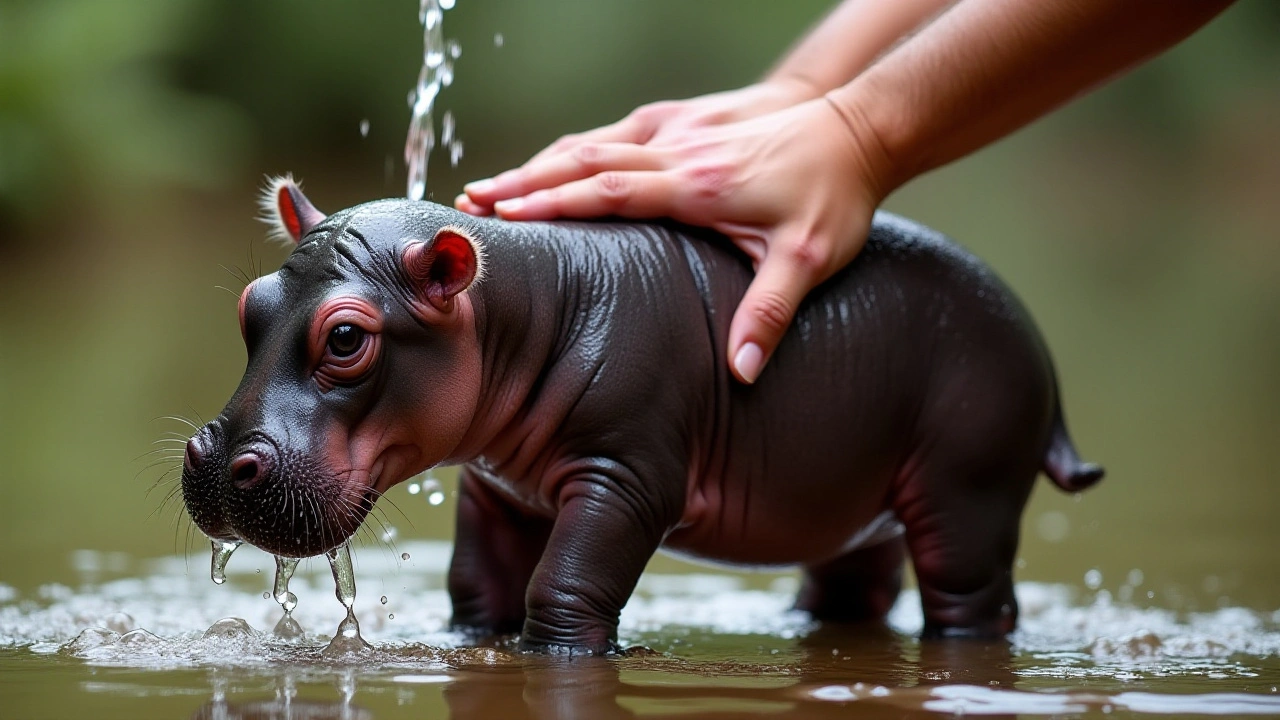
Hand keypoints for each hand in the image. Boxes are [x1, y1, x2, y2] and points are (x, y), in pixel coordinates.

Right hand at [458, 95, 888, 383]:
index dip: (550, 201)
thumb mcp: (811, 259)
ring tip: (490, 191)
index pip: (607, 189)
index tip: (499, 215)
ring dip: (539, 164)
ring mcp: (677, 129)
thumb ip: (770, 314)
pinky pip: (615, 134)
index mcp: (698, 184)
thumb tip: (741, 374)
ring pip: (592, 143)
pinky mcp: (683, 119)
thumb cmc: (832, 195)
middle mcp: (678, 149)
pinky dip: (575, 151)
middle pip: (582, 161)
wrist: (855, 126)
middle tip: (468, 204)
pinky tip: (552, 170)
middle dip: (522, 182)